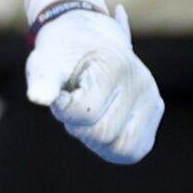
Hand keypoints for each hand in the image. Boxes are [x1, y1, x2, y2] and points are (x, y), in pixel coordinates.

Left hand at [25, 3, 163, 164]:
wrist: (85, 42)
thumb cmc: (62, 55)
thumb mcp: (44, 61)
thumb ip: (42, 80)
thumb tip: (38, 98)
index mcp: (115, 64)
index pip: (84, 112)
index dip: (63, 109)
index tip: (62, 92)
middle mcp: (141, 80)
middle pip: (103, 135)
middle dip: (79, 126)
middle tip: (75, 102)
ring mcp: (152, 97)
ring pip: (123, 149)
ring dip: (96, 139)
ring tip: (89, 113)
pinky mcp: (154, 112)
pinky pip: (133, 150)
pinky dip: (111, 146)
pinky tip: (101, 124)